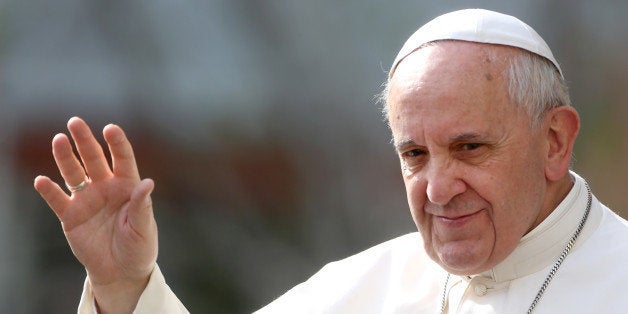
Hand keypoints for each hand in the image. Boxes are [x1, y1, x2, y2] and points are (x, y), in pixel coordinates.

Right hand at [34, 117, 157, 312]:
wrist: (122, 272)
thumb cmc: (139, 247)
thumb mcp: (144, 228)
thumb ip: (142, 206)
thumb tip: (147, 183)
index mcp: (128, 186)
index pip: (122, 159)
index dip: (117, 143)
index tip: (110, 129)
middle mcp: (106, 187)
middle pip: (94, 159)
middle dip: (85, 140)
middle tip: (75, 122)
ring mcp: (87, 200)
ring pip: (74, 174)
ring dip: (65, 158)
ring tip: (58, 140)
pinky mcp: (71, 216)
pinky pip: (58, 201)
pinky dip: (49, 191)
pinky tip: (42, 180)